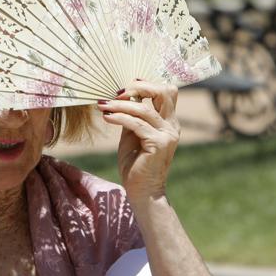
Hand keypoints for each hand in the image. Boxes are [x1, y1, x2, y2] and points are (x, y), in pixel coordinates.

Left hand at [98, 79, 179, 201]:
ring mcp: (167, 135)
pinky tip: (107, 117)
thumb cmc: (135, 164)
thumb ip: (132, 116)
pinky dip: (120, 118)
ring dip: (120, 105)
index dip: (146, 84)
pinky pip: (137, 125)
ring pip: (145, 109)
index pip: (166, 92)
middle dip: (140, 87)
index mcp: (168, 122)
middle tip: (118, 93)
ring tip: (103, 106)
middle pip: (165, 92)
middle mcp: (172, 126)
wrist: (141, 190)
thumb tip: (122, 97)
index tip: (123, 88)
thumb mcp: (132, 134)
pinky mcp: (159, 144)